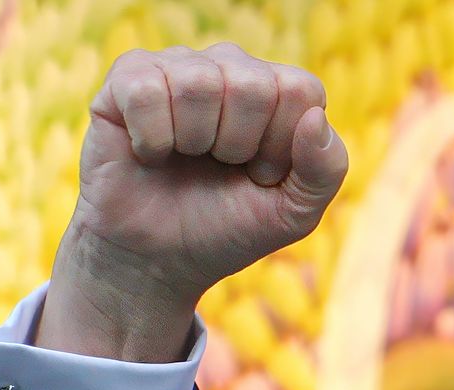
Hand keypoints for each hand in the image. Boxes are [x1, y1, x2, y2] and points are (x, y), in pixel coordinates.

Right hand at [37, 43, 348, 361]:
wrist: (157, 259)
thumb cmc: (227, 228)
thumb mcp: (294, 213)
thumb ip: (326, 169)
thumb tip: (315, 118)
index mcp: (277, 91)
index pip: (299, 91)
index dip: (281, 147)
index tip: (261, 175)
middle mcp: (229, 67)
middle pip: (252, 85)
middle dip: (237, 145)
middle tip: (220, 167)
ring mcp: (177, 67)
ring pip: (198, 83)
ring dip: (194, 142)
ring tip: (186, 159)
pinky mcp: (127, 79)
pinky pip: (146, 91)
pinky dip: (152, 139)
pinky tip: (150, 153)